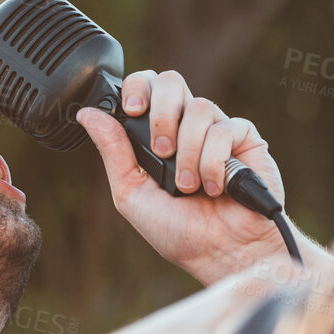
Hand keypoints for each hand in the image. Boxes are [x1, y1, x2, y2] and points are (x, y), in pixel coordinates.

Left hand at [77, 69, 285, 282]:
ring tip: (188, 186)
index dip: (137, 87)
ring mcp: (217, 130)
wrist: (219, 253)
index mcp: (158, 135)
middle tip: (160, 151)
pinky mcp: (246, 139)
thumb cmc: (178, 232)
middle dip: (161, 113)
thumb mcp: (132, 194)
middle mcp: (187, 127)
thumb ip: (114, 152)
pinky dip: (213, 161)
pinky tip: (214, 187)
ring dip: (188, 152)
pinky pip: (224, 129)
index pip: (146, 88)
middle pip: (171, 81)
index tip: (130, 111)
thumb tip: (88, 114)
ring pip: (199, 108)